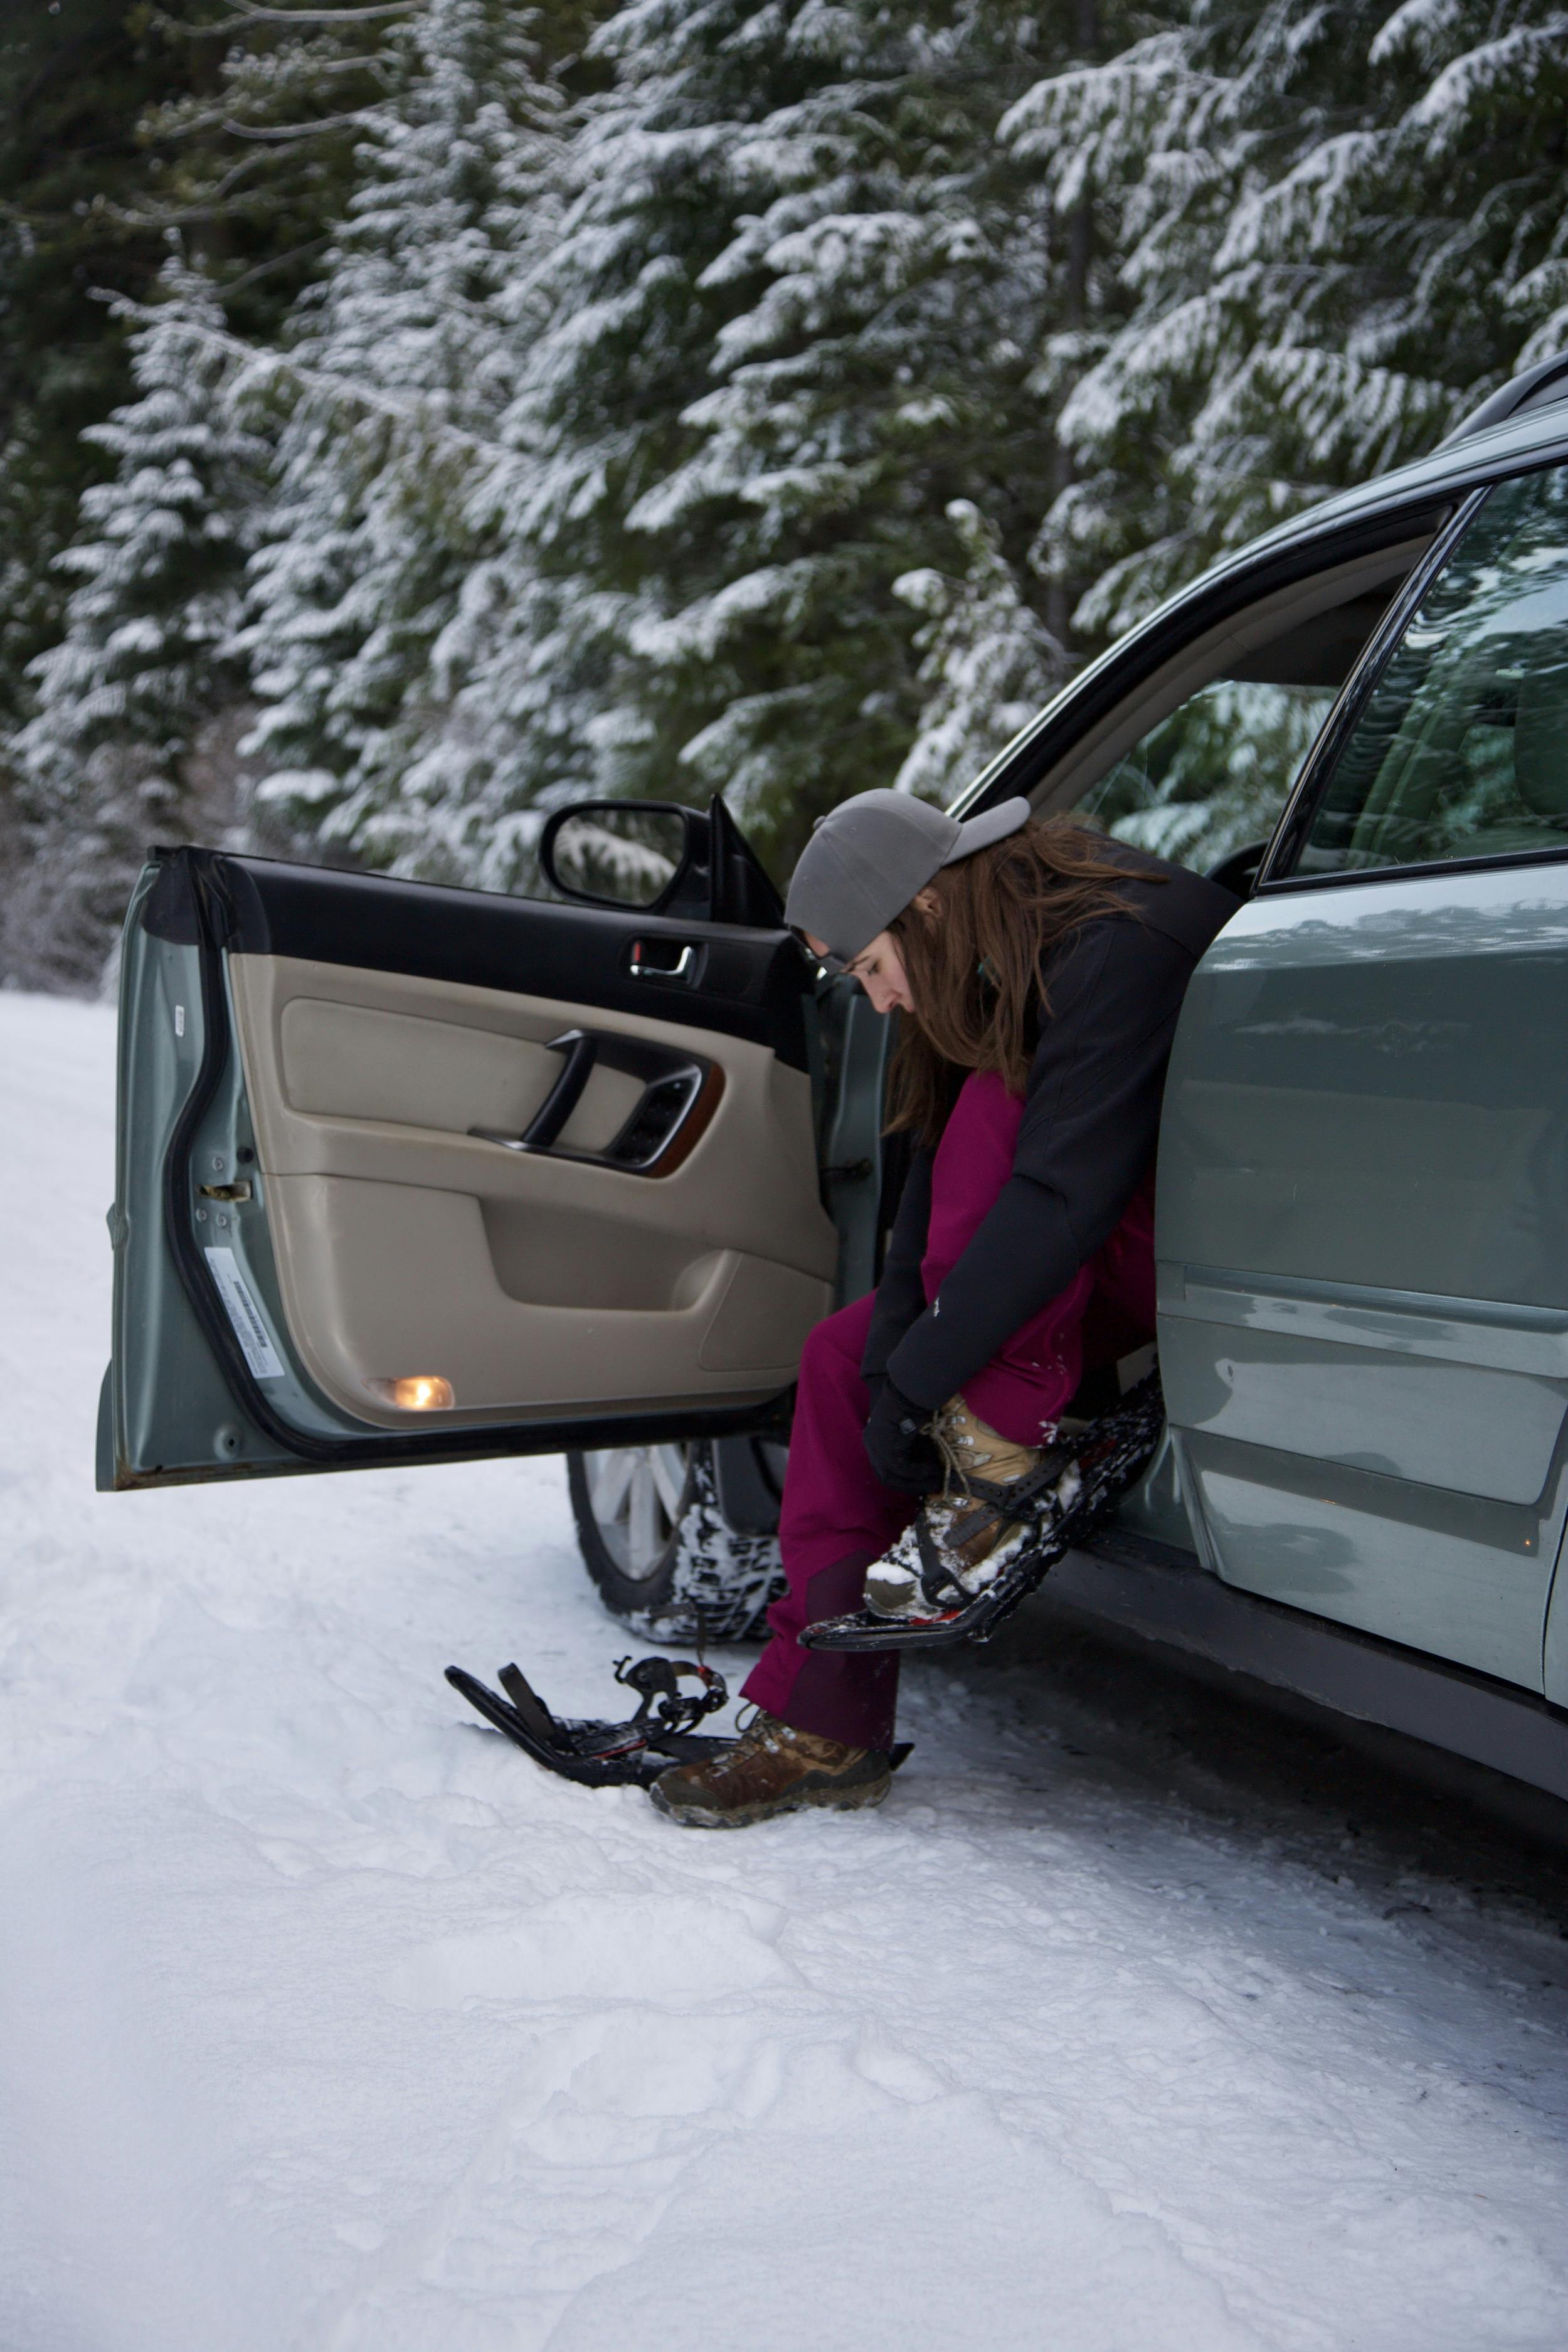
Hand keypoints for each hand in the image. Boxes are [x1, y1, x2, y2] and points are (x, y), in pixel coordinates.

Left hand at [863, 1376, 941, 1493]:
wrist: (911, 1390)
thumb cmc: (914, 1406)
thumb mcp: (914, 1434)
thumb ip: (916, 1452)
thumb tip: (930, 1472)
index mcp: (874, 1441)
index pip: (885, 1471)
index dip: (904, 1481)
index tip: (923, 1485)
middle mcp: (870, 1446)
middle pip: (887, 1478)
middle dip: (911, 1486)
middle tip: (933, 1488)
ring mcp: (875, 1448)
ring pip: (894, 1477)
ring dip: (918, 1482)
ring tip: (938, 1481)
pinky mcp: (884, 1448)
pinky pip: (903, 1469)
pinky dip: (920, 1472)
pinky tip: (935, 1470)